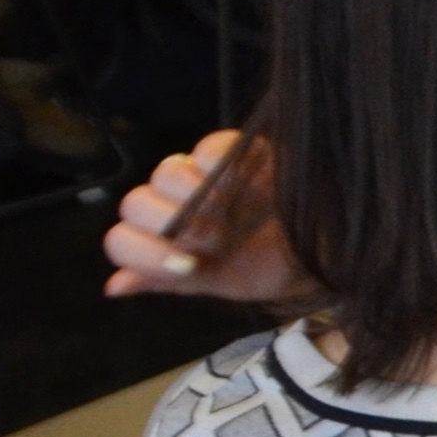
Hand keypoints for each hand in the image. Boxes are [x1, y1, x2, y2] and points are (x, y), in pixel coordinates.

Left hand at [105, 131, 306, 304]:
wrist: (323, 249)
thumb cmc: (271, 267)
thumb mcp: (222, 284)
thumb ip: (168, 282)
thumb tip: (114, 287)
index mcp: (162, 238)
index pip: (121, 240)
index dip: (143, 253)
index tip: (186, 266)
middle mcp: (172, 202)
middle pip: (135, 203)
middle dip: (170, 226)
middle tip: (213, 242)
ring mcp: (199, 174)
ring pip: (166, 174)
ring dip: (197, 199)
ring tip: (232, 216)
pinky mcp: (231, 150)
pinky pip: (207, 149)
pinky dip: (219, 166)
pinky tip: (245, 184)